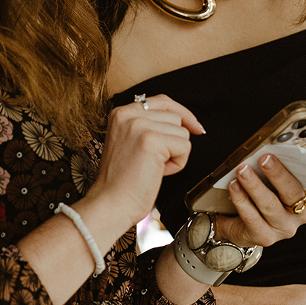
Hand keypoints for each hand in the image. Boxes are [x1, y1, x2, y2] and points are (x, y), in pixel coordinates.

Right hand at [84, 95, 203, 237]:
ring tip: (153, 168)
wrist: (110, 204)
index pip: (162, 101)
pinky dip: (177, 164)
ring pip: (182, 132)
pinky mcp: (152, 140)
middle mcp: (128, 114)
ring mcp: (139, 125)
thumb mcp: (130, 143)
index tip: (195, 126)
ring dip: (175, 154)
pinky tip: (158, 173)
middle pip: (175, 117)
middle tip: (155, 163)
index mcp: (121, 113)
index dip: (182, 113)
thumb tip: (184, 121)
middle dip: (174, 142)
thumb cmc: (122, 183)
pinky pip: (184, 147)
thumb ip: (149, 127)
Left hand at [214, 153, 305, 248]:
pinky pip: (252, 218)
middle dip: (277, 174)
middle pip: (292, 193)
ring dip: (255, 186)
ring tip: (242, 171)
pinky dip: (241, 200)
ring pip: (270, 205)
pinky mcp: (265, 238)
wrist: (241, 225)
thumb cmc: (260, 195)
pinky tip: (233, 186)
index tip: (292, 151)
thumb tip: (271, 149)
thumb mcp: (271, 180)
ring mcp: (283, 228)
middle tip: (264, 158)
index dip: (303, 165)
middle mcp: (300, 214)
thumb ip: (277, 166)